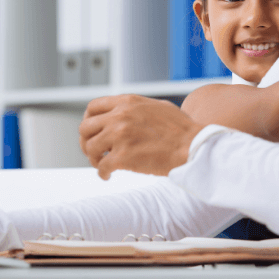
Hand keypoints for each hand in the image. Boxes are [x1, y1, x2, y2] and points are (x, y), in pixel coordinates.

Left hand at [79, 94, 204, 179]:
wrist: (193, 146)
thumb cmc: (181, 129)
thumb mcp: (157, 107)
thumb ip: (136, 107)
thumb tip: (125, 112)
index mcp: (127, 102)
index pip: (93, 107)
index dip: (89, 120)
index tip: (92, 131)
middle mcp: (120, 116)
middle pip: (85, 128)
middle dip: (86, 141)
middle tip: (94, 151)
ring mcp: (120, 136)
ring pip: (90, 148)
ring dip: (94, 159)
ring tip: (102, 165)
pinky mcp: (123, 157)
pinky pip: (101, 167)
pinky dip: (102, 173)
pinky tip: (108, 176)